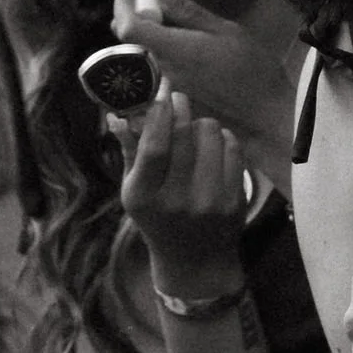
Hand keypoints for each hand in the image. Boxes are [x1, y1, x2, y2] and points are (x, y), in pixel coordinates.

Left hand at [112, 0, 293, 167]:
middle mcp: (160, 70)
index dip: (122, 0)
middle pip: (130, 37)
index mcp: (172, 50)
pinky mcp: (171, 93)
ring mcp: (163, 85)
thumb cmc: (250, 67)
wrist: (264, 110)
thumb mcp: (221, 29)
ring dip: (146, 28)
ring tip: (168, 14)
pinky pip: (152, 63)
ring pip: (140, 50)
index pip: (127, 25)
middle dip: (134, 11)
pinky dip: (157, 44)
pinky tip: (178, 38)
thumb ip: (183, 10)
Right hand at [117, 81, 247, 299]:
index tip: (161, 91)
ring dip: (202, 124)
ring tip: (195, 132)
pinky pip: (233, 149)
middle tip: (177, 98)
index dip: (159, 113)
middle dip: (180, 108)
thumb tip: (118, 114)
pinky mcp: (233, 202)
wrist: (194, 261)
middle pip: (184, 135)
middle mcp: (176, 201)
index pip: (154, 146)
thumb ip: (129, 152)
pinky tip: (214, 144)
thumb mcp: (133, 191)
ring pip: (210, 135)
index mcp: (144, 197)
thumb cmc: (158, 218)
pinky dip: (223, 138)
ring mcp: (208, 202)